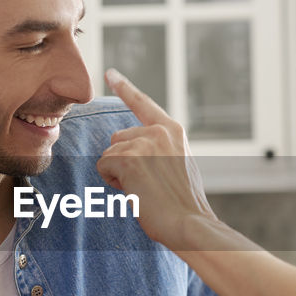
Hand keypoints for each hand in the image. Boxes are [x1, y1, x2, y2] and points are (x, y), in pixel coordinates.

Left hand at [97, 68, 215, 248]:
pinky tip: (135, 191)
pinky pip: (104, 167)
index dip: (124, 88)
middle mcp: (158, 131)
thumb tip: (136, 150)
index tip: (109, 73)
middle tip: (147, 183)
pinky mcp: (128, 159)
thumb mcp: (180, 164)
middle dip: (123, 161)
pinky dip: (113, 183)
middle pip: (117, 138)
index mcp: (173, 130)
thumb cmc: (185, 203)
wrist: (191, 223)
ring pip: (110, 154)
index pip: (143, 104)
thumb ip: (162, 149)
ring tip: (144, 189)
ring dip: (118, 174)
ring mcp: (143, 143)